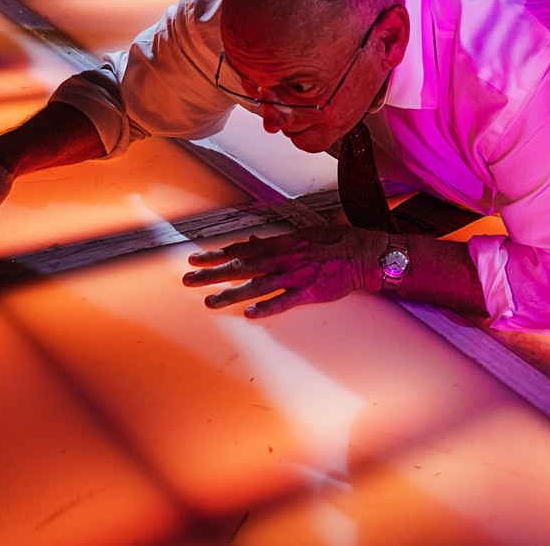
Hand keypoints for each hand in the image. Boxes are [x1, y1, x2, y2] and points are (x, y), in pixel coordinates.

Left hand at [183, 225, 385, 318]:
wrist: (361, 252)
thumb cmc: (332, 242)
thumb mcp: (300, 235)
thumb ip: (273, 242)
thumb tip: (251, 242)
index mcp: (280, 244)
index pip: (241, 249)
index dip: (216, 254)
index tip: (196, 259)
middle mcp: (283, 258)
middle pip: (241, 266)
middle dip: (212, 273)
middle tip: (189, 279)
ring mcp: (295, 275)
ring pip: (256, 285)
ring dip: (231, 294)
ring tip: (209, 302)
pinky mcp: (309, 292)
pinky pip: (284, 301)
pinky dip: (267, 307)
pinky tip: (249, 314)